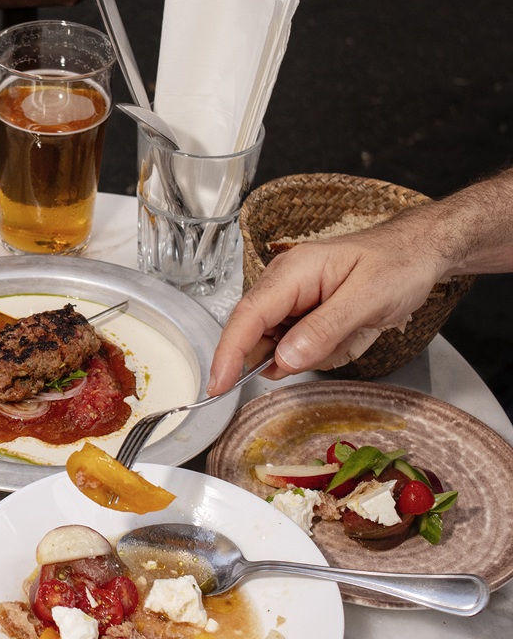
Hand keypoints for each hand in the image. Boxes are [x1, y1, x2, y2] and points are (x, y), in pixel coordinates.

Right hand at [208, 218, 445, 394]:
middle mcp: (284, 283)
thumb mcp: (367, 299)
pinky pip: (294, 342)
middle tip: (328, 350)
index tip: (218, 386)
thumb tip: (282, 360)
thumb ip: (324, 330)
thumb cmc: (397, 265)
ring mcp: (291, 297)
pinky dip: (315, 350)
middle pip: (256, 332)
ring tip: (349, 333)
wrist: (420, 251)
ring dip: (307, 352)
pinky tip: (344, 334)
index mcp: (293, 272)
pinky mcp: (302, 310)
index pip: (248, 316)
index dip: (229, 353)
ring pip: (276, 342)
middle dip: (281, 354)